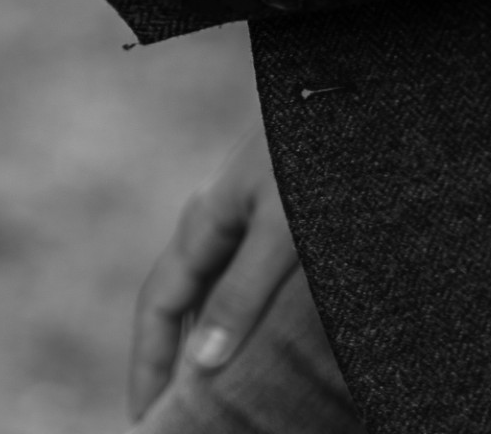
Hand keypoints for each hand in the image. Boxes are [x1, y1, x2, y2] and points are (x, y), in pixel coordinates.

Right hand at [129, 126, 297, 421]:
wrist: (346, 90)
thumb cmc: (315, 158)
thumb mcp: (283, 233)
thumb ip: (242, 295)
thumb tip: (203, 363)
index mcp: (201, 223)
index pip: (157, 307)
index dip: (147, 364)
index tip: (144, 418)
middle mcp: (209, 218)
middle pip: (172, 299)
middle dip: (161, 357)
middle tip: (165, 412)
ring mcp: (234, 211)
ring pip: (200, 285)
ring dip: (192, 335)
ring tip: (199, 387)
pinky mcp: (264, 208)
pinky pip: (227, 272)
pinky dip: (222, 311)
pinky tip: (242, 332)